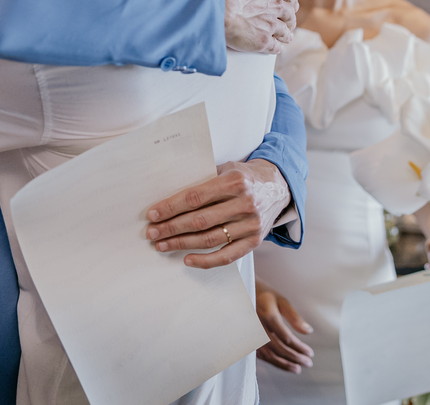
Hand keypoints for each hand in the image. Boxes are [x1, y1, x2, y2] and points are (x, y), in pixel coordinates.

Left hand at [146, 159, 290, 268]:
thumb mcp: (226, 169)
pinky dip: (205, 261)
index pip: (195, 197)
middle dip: (171, 228)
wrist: (278, 187)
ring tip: (163, 245)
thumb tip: (169, 197)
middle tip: (152, 233)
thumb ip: (204, 179)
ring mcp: (251, 225)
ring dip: (182, 244)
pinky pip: (227, 256)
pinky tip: (187, 259)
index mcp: (234, 182)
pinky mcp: (254, 241)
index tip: (152, 214)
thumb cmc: (244, 177)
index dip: (171, 207)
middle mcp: (245, 203)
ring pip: (210, 240)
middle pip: (199, 220)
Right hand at [206, 0, 296, 53]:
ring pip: (286, 31)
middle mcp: (277, 6)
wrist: (211, 4)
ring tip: (280, 35)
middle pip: (290, 14)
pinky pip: (276, 47)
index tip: (284, 2)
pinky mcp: (262, 43)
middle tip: (282, 20)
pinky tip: (272, 47)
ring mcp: (271, 25)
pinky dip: (276, 47)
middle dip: (287, 17)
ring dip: (284, 33)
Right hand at [255, 282, 313, 372]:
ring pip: (269, 354)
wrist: (242, 293)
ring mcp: (251, 334)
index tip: (310, 353)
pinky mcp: (248, 339)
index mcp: (268, 315)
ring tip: (297, 369)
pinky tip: (283, 364)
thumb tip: (308, 331)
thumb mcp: (281, 301)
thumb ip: (294, 317)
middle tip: (308, 363)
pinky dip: (273, 361)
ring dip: (284, 364)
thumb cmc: (265, 296)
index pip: (286, 337)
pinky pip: (261, 355)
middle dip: (295, 357)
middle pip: (279, 348)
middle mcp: (258, 327)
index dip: (299, 347)